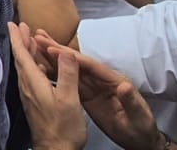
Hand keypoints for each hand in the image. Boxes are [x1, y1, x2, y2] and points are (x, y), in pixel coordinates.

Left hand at [9, 22, 86, 149]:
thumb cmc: (63, 127)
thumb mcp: (69, 99)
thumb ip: (67, 74)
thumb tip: (65, 50)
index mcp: (34, 82)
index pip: (22, 55)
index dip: (17, 38)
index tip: (13, 23)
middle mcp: (28, 87)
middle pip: (22, 59)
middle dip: (21, 41)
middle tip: (22, 26)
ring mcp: (31, 95)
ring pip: (26, 68)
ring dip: (27, 53)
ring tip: (31, 41)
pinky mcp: (35, 102)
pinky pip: (31, 78)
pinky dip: (34, 66)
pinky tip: (41, 67)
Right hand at [33, 31, 165, 149]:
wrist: (140, 140)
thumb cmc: (141, 128)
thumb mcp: (139, 116)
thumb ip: (131, 100)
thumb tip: (124, 85)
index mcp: (114, 81)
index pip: (91, 66)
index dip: (73, 57)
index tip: (54, 49)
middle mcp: (101, 80)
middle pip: (77, 63)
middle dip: (59, 50)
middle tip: (39, 37)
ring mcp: (93, 88)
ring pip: (70, 70)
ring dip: (53, 58)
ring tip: (35, 45)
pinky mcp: (86, 96)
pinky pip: (68, 82)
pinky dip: (55, 73)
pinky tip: (42, 67)